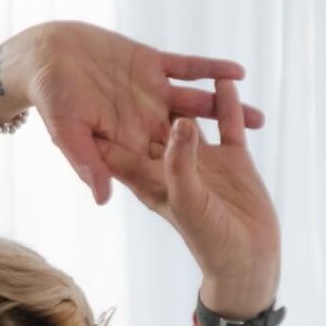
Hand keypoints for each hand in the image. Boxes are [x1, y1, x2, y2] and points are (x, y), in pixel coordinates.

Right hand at [27, 20, 266, 206]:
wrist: (45, 54)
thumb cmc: (49, 97)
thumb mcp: (67, 134)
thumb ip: (88, 163)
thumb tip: (102, 199)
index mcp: (124, 143)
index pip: (160, 169)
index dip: (186, 185)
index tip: (214, 208)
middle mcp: (141, 121)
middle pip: (188, 143)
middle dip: (219, 155)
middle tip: (252, 175)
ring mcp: (149, 92)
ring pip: (196, 106)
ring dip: (227, 111)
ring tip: (260, 121)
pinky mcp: (151, 63)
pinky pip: (188, 69)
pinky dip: (211, 70)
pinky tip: (238, 74)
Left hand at [94, 76, 280, 299]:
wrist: (249, 260)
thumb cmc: (211, 241)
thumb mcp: (188, 202)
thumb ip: (179, 164)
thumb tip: (177, 125)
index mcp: (152, 181)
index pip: (118, 151)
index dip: (98, 128)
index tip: (77, 101)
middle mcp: (173, 166)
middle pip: (150, 127)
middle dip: (133, 101)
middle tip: (114, 66)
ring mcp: (204, 161)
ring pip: (191, 118)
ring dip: (185, 94)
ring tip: (173, 65)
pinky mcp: (234, 159)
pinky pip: (227, 122)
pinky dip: (226, 102)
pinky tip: (225, 77)